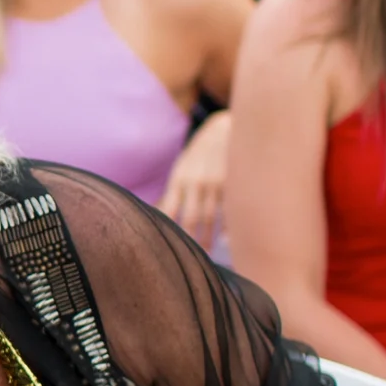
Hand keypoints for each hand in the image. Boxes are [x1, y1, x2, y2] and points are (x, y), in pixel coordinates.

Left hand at [157, 110, 231, 248]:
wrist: (223, 128)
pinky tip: (227, 239)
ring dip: (208, 236)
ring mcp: (214, 182)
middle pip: (190, 217)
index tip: (166, 246)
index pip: (170, 209)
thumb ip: (172, 192)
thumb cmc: (199, 153)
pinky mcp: (231, 181)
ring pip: (210, 216)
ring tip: (206, 253)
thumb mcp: (182, 167)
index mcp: (179, 179)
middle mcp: (195, 182)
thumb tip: (154, 211)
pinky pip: (228, 208)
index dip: (168, 228)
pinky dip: (228, 225)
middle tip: (190, 257)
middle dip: (189, 238)